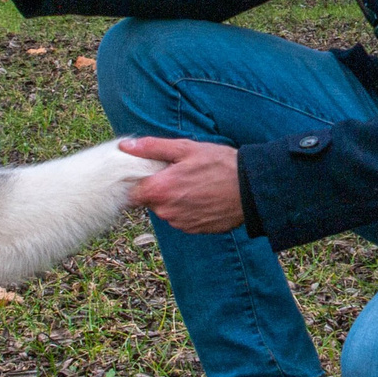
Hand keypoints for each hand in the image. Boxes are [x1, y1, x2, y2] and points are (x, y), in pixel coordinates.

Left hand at [119, 136, 245, 234]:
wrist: (251, 189)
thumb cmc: (220, 164)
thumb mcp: (186, 149)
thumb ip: (153, 148)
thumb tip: (126, 147)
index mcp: (160, 190)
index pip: (131, 193)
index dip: (137, 182)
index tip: (148, 172)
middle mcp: (166, 211)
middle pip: (149, 201)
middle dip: (158, 188)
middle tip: (178, 173)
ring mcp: (181, 223)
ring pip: (166, 210)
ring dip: (174, 199)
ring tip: (195, 184)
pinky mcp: (194, 230)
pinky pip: (182, 218)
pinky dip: (188, 209)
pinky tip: (202, 196)